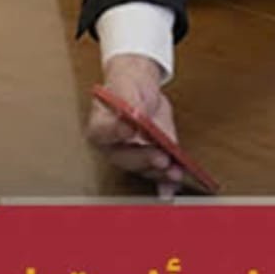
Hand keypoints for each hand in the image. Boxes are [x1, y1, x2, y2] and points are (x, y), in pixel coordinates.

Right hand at [88, 53, 181, 191]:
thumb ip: (129, 100)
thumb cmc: (129, 86)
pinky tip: (173, 187)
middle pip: (125, 158)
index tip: (129, 131)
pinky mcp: (148, 158)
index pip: (103, 132)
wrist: (141, 87)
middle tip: (161, 158)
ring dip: (158, 173)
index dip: (115, 132)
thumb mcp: (127, 86)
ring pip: (142, 168)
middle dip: (144, 160)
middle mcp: (113, 146)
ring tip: (174, 173)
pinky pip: (155, 172)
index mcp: (100, 126)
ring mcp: (131, 154)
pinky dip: (165, 182)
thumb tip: (133, 114)